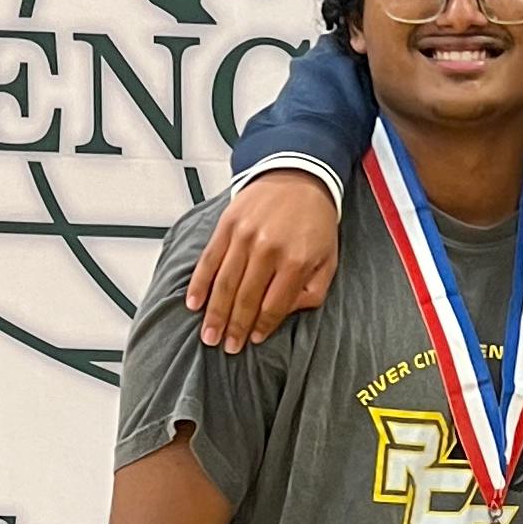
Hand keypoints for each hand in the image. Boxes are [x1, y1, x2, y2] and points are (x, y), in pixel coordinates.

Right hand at [185, 176, 339, 350]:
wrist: (299, 176)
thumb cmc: (314, 221)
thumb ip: (311, 292)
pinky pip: (209, 260)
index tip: (253, 340)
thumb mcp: (328, 259)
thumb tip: (284, 313)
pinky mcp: (227, 226)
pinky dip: (200, 284)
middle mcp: (268, 249)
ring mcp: (244, 236)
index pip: (274, 305)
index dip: (262, 327)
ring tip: (208, 336)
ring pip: (225, 283)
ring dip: (214, 313)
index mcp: (296, 260)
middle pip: (246, 299)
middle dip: (234, 327)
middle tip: (226, 347)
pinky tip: (194, 303)